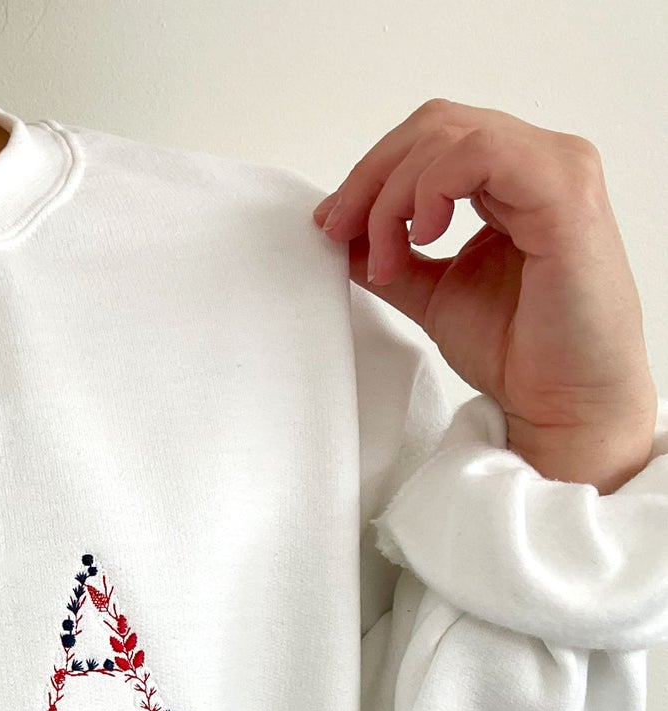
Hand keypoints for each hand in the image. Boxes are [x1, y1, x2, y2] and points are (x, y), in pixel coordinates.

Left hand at [313, 97, 657, 491]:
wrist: (560, 401)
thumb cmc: (517, 350)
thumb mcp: (430, 292)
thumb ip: (390, 256)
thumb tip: (339, 232)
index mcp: (512, 177)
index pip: (430, 139)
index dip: (370, 173)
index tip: (331, 225)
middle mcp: (539, 162)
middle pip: (434, 125)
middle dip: (371, 177)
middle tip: (339, 231)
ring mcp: (557, 171)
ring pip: (450, 135)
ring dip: (394, 194)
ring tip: (385, 257)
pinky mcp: (564, 195)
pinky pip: (483, 155)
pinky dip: (433, 190)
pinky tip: (421, 237)